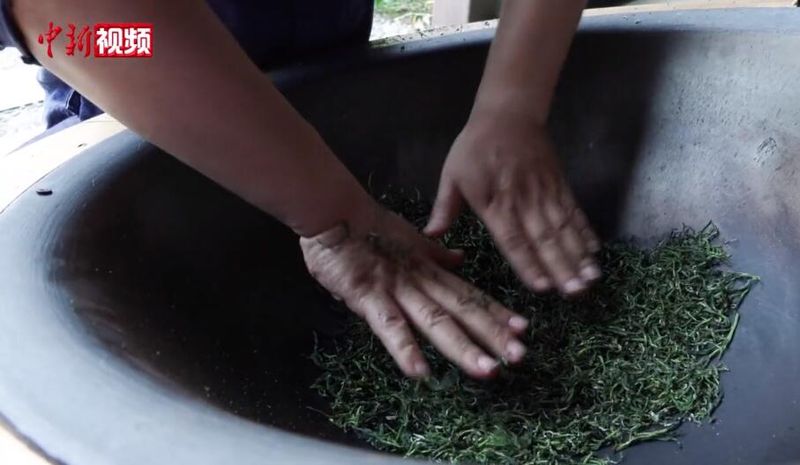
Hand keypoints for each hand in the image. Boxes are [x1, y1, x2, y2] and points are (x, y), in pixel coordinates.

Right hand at [300, 201, 529, 378]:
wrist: (333, 212)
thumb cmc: (366, 229)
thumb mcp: (408, 242)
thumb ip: (435, 254)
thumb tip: (461, 259)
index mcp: (429, 271)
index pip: (468, 295)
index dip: (495, 312)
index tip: (522, 329)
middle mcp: (420, 282)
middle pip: (461, 311)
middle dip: (492, 335)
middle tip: (520, 357)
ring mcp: (396, 290)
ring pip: (435, 321)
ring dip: (463, 347)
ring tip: (489, 369)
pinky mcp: (368, 297)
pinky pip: (389, 326)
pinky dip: (405, 349)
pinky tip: (421, 372)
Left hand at [425, 113, 600, 294]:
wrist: (508, 112)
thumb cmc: (474, 146)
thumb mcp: (452, 174)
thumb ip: (445, 208)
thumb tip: (430, 235)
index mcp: (493, 202)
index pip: (512, 239)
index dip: (528, 263)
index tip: (542, 287)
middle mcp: (522, 200)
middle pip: (543, 238)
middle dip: (561, 267)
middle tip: (576, 292)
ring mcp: (544, 192)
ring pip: (563, 228)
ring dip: (578, 255)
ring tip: (591, 279)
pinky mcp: (559, 183)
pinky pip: (573, 211)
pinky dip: (585, 231)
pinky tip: (594, 251)